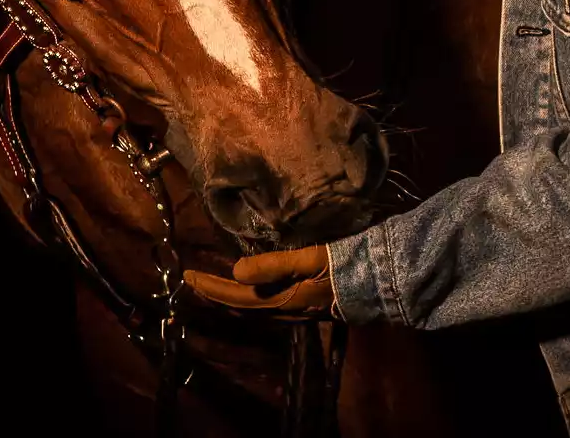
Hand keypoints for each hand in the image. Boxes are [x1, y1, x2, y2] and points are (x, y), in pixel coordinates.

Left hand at [183, 245, 336, 317]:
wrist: (383, 283)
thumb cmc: (347, 265)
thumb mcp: (311, 258)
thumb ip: (274, 265)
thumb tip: (235, 270)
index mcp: (283, 300)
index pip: (236, 297)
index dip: (210, 287)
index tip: (186, 275)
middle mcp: (285, 311)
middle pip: (240, 307)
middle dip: (215, 294)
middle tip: (194, 280)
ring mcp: (296, 311)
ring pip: (252, 309)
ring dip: (230, 298)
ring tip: (215, 285)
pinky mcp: (306, 306)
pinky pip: (266, 307)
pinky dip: (249, 299)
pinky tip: (251, 291)